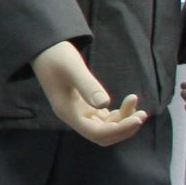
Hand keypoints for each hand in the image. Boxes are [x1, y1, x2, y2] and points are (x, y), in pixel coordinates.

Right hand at [33, 39, 149, 146]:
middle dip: (124, 128)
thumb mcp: (72, 67)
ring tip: (137, 104)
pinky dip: (118, 114)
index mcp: (67, 112)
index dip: (119, 130)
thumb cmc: (55, 55)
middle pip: (102, 135)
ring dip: (123, 120)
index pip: (97, 133)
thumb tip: (105, 104)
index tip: (137, 119)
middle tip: (142, 114)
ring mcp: (78, 112)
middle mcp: (73, 116)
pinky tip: (127, 103)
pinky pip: (104, 118)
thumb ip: (88, 85)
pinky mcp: (84, 106)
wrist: (44, 49)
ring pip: (105, 127)